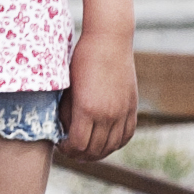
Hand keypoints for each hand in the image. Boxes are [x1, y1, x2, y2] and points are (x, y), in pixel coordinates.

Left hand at [62, 28, 139, 159]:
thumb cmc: (82, 59)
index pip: (77, 145)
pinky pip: (126, 135)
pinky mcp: (132, 107)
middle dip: (79, 154)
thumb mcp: (68, 87)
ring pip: (111, 146)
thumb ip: (66, 112)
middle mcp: (107, 114)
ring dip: (98, 152)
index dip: (66, 149)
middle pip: (94, 150)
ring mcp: (122, 112)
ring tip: (87, 149)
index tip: (61, 143)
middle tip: (71, 149)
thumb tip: (65, 131)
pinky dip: (116, 143)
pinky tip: (106, 141)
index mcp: (87, 109)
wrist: (109, 40)